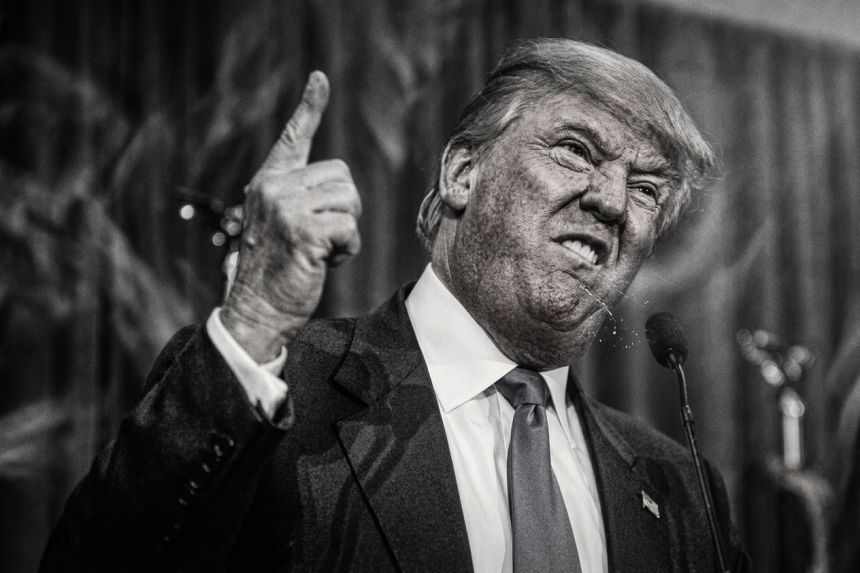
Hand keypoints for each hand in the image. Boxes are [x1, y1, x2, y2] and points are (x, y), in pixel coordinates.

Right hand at [221, 71, 360, 362]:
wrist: (258, 308)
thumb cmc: (278, 269)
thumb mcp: (284, 225)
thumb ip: (302, 199)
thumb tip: (338, 187)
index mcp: (269, 181)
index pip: (294, 137)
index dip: (310, 107)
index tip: (320, 79)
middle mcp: (273, 186)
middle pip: (343, 177)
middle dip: (344, 209)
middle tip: (321, 237)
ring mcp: (285, 207)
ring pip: (349, 201)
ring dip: (346, 231)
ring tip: (319, 250)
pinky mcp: (302, 230)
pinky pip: (350, 228)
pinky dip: (347, 249)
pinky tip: (324, 262)